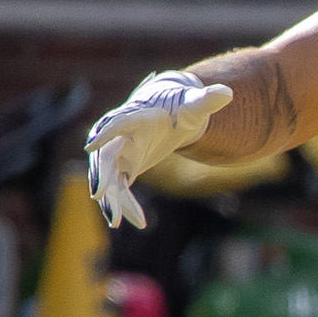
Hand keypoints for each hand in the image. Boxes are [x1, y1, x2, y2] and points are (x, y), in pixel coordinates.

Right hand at [84, 69, 234, 227]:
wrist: (171, 112)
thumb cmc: (182, 106)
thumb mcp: (196, 104)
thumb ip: (207, 100)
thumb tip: (226, 93)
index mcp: (138, 116)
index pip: (118, 123)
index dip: (105, 134)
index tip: (91, 147)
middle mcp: (122, 134)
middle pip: (106, 156)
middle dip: (101, 175)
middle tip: (99, 195)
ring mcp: (120, 152)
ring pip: (109, 177)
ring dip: (111, 199)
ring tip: (117, 222)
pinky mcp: (125, 167)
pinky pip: (119, 188)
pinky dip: (124, 205)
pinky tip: (138, 222)